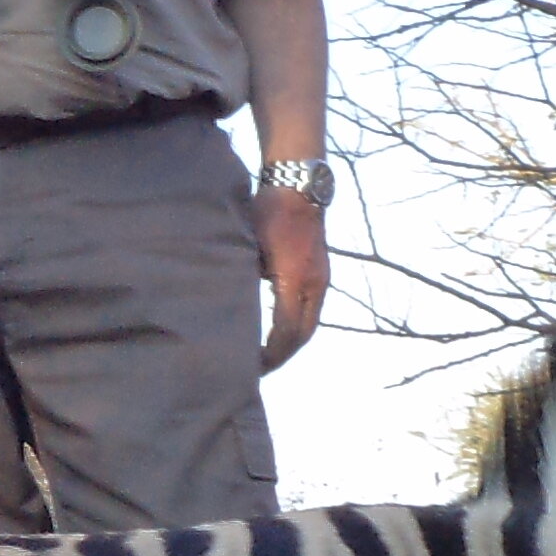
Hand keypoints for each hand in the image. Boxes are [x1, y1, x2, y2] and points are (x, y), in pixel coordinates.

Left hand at [255, 185, 327, 369]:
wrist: (299, 185)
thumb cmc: (269, 211)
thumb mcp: (250, 245)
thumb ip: (245, 276)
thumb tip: (235, 306)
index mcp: (295, 280)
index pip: (285, 331)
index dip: (270, 354)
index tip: (252, 368)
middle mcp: (314, 285)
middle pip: (302, 334)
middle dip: (282, 355)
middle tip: (260, 370)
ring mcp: (320, 279)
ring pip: (309, 323)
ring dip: (291, 342)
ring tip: (270, 356)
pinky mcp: (320, 273)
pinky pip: (310, 310)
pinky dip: (296, 326)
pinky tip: (280, 330)